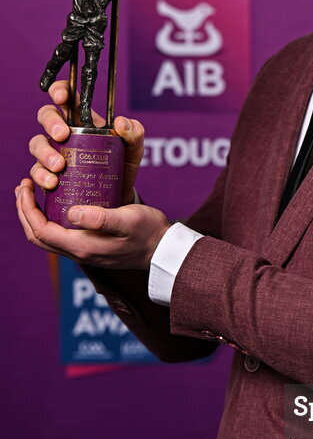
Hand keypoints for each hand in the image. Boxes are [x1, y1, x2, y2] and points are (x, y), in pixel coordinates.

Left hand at [16, 177, 169, 269]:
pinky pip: (60, 235)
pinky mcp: (91, 246)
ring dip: (35, 216)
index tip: (25, 186)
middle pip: (38, 236)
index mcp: (83, 246)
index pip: (41, 230)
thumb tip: (71, 212)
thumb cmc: (149, 232)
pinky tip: (56, 204)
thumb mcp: (127, 220)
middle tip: (23, 187)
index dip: (27, 209)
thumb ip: (100, 218)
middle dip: (25, 212)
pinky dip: (49, 219)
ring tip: (33, 193)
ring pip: (47, 237)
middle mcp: (79, 252)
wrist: (164, 250)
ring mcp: (84, 251)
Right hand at [29, 80, 143, 204]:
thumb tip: (121, 122)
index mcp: (83, 119)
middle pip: (46, 115)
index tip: (62, 97)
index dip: (60, 90)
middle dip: (50, 122)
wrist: (118, 194)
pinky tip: (52, 182)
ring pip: (37, 143)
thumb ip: (134, 132)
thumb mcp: (133, 148)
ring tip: (60, 166)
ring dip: (44, 152)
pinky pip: (36, 171)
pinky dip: (41, 176)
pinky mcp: (48, 173)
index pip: (67, 96)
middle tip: (63, 135)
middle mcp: (65, 132)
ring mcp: (54, 152)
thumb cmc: (122, 164)